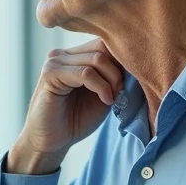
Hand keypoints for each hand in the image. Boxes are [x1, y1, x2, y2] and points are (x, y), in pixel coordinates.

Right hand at [7, 39, 123, 174]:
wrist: (51, 142)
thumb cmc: (77, 119)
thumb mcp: (103, 94)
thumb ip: (114, 76)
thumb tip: (135, 62)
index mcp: (76, 55)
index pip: (106, 42)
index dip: (122, 60)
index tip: (129, 83)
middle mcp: (65, 54)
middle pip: (103, 47)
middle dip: (118, 71)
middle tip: (121, 92)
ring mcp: (56, 61)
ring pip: (97, 59)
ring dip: (111, 80)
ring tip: (111, 99)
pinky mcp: (50, 73)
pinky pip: (84, 73)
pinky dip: (100, 86)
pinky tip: (105, 100)